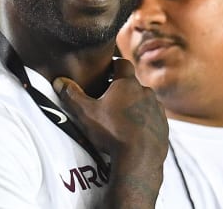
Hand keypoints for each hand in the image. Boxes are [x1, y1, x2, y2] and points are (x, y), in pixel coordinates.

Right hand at [53, 59, 167, 207]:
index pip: (122, 64)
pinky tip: (133, 131)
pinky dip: (143, 120)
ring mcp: (157, 109)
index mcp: (127, 84)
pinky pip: (152, 117)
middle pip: (133, 84)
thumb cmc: (112, 132)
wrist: (140, 159)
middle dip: (122, 88)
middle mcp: (146, 92)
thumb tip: (59, 81)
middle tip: (108, 99)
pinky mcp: (163, 125)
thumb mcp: (86, 113)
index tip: (106, 70)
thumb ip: (72, 95)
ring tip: (120, 118)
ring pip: (144, 100)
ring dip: (134, 105)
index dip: (114, 65)